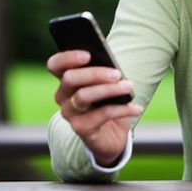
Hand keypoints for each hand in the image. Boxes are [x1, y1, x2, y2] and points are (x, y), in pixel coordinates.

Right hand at [46, 50, 143, 165]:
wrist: (110, 135)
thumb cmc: (107, 102)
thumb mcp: (105, 84)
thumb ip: (104, 73)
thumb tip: (113, 66)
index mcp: (66, 79)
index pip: (55, 64)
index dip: (67, 58)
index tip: (88, 55)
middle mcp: (62, 96)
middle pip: (70, 78)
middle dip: (94, 73)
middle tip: (117, 73)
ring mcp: (69, 113)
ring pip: (83, 96)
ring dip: (109, 90)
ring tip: (128, 86)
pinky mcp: (81, 128)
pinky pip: (101, 115)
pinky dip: (121, 109)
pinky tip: (136, 108)